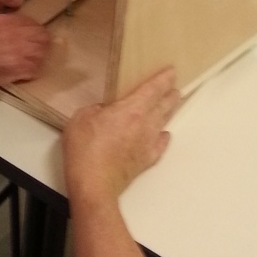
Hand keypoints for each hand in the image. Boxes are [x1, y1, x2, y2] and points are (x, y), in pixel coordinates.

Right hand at [0, 12, 50, 89]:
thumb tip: (12, 28)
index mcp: (4, 21)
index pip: (32, 23)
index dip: (33, 30)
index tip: (30, 36)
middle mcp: (14, 34)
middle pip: (42, 37)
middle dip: (40, 43)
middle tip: (34, 49)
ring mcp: (17, 53)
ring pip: (42, 53)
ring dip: (37, 57)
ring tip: (28, 62)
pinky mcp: (16, 71)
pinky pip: (35, 70)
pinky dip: (31, 72)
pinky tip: (22, 73)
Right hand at [63, 68, 180, 206]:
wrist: (94, 184)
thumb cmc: (85, 150)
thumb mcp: (81, 118)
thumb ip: (95, 109)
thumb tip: (103, 110)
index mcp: (130, 110)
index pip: (153, 89)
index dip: (163, 79)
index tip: (171, 72)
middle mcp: (144, 124)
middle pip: (163, 105)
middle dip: (170, 94)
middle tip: (175, 87)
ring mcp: (147, 143)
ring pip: (163, 122)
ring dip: (169, 112)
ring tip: (172, 104)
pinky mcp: (146, 160)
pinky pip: (160, 145)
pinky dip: (163, 137)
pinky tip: (164, 135)